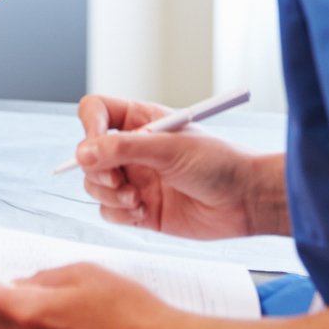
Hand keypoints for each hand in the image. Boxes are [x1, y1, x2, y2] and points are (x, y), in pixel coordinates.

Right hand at [73, 95, 274, 239]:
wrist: (245, 201)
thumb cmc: (219, 163)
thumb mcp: (169, 149)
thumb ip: (123, 149)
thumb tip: (83, 153)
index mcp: (141, 121)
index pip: (96, 112)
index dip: (88, 127)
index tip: (94, 147)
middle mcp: (133, 149)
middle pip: (89, 155)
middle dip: (98, 171)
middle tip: (119, 182)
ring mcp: (136, 179)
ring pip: (95, 186)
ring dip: (109, 196)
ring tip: (137, 200)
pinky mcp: (140, 208)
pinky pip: (109, 212)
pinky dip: (120, 215)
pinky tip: (145, 213)